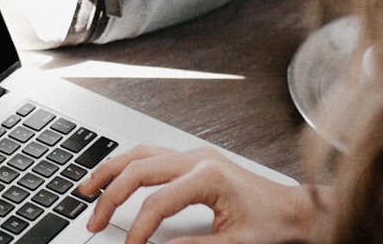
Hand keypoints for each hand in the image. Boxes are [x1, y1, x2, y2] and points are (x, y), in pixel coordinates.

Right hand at [77, 145, 317, 243]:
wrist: (295, 209)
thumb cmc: (272, 224)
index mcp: (208, 176)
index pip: (157, 202)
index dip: (138, 228)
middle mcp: (198, 159)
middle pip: (139, 170)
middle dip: (110, 196)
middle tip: (93, 220)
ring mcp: (194, 155)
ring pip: (140, 154)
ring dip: (111, 170)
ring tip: (87, 189)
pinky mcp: (194, 159)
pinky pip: (151, 154)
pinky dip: (127, 165)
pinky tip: (115, 176)